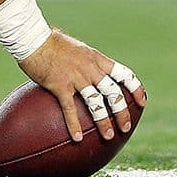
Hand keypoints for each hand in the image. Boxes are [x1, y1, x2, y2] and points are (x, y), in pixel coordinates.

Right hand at [17, 29, 146, 142]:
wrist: (33, 38)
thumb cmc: (52, 43)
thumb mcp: (77, 48)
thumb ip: (87, 62)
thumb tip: (92, 73)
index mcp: (96, 58)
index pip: (123, 73)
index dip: (135, 88)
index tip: (142, 101)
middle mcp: (90, 68)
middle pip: (113, 92)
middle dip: (122, 111)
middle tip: (125, 127)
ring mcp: (76, 77)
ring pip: (96, 102)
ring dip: (104, 121)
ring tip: (108, 136)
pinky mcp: (60, 85)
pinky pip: (70, 109)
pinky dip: (74, 125)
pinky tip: (77, 138)